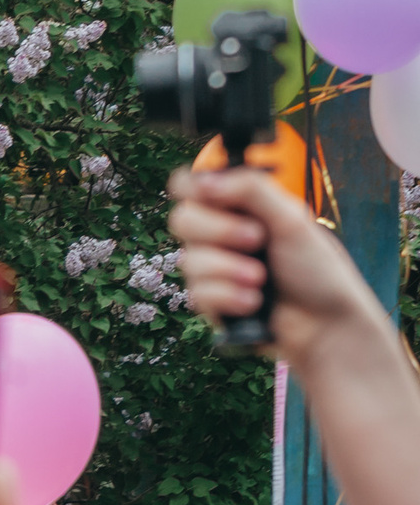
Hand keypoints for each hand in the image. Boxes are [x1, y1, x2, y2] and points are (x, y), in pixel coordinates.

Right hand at [168, 166, 390, 371]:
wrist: (323, 324)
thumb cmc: (316, 271)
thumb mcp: (291, 220)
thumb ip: (251, 191)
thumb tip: (205, 180)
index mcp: (241, 208)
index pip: (193, 186)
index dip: (192, 186)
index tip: (208, 194)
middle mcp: (221, 235)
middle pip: (182, 220)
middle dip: (217, 231)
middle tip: (256, 240)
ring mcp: (213, 269)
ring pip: (189, 260)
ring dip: (229, 270)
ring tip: (261, 279)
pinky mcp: (210, 301)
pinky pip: (198, 293)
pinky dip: (229, 296)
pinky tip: (253, 302)